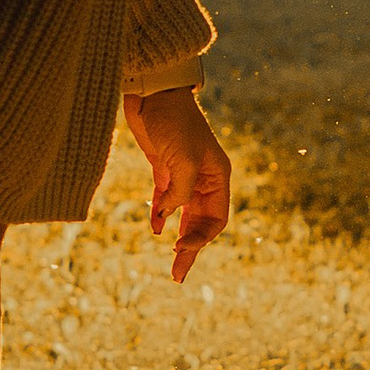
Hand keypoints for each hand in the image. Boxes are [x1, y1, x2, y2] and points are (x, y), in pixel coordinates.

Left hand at [124, 86, 232, 280]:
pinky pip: (165, 202)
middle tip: (177, 276)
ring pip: (184, 216)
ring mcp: (183, 175)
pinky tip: (155, 228)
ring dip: (178, 238)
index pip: (217, 219)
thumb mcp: (183, 159)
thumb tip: (169, 217)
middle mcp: (204, 179)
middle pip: (201, 224)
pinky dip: (161, 216)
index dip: (200, 238)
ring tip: (171, 265)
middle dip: (190, 249)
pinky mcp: (164, 169)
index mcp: (218, 176)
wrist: (152, 92)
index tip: (178, 247)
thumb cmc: (174, 122)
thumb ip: (180, 192)